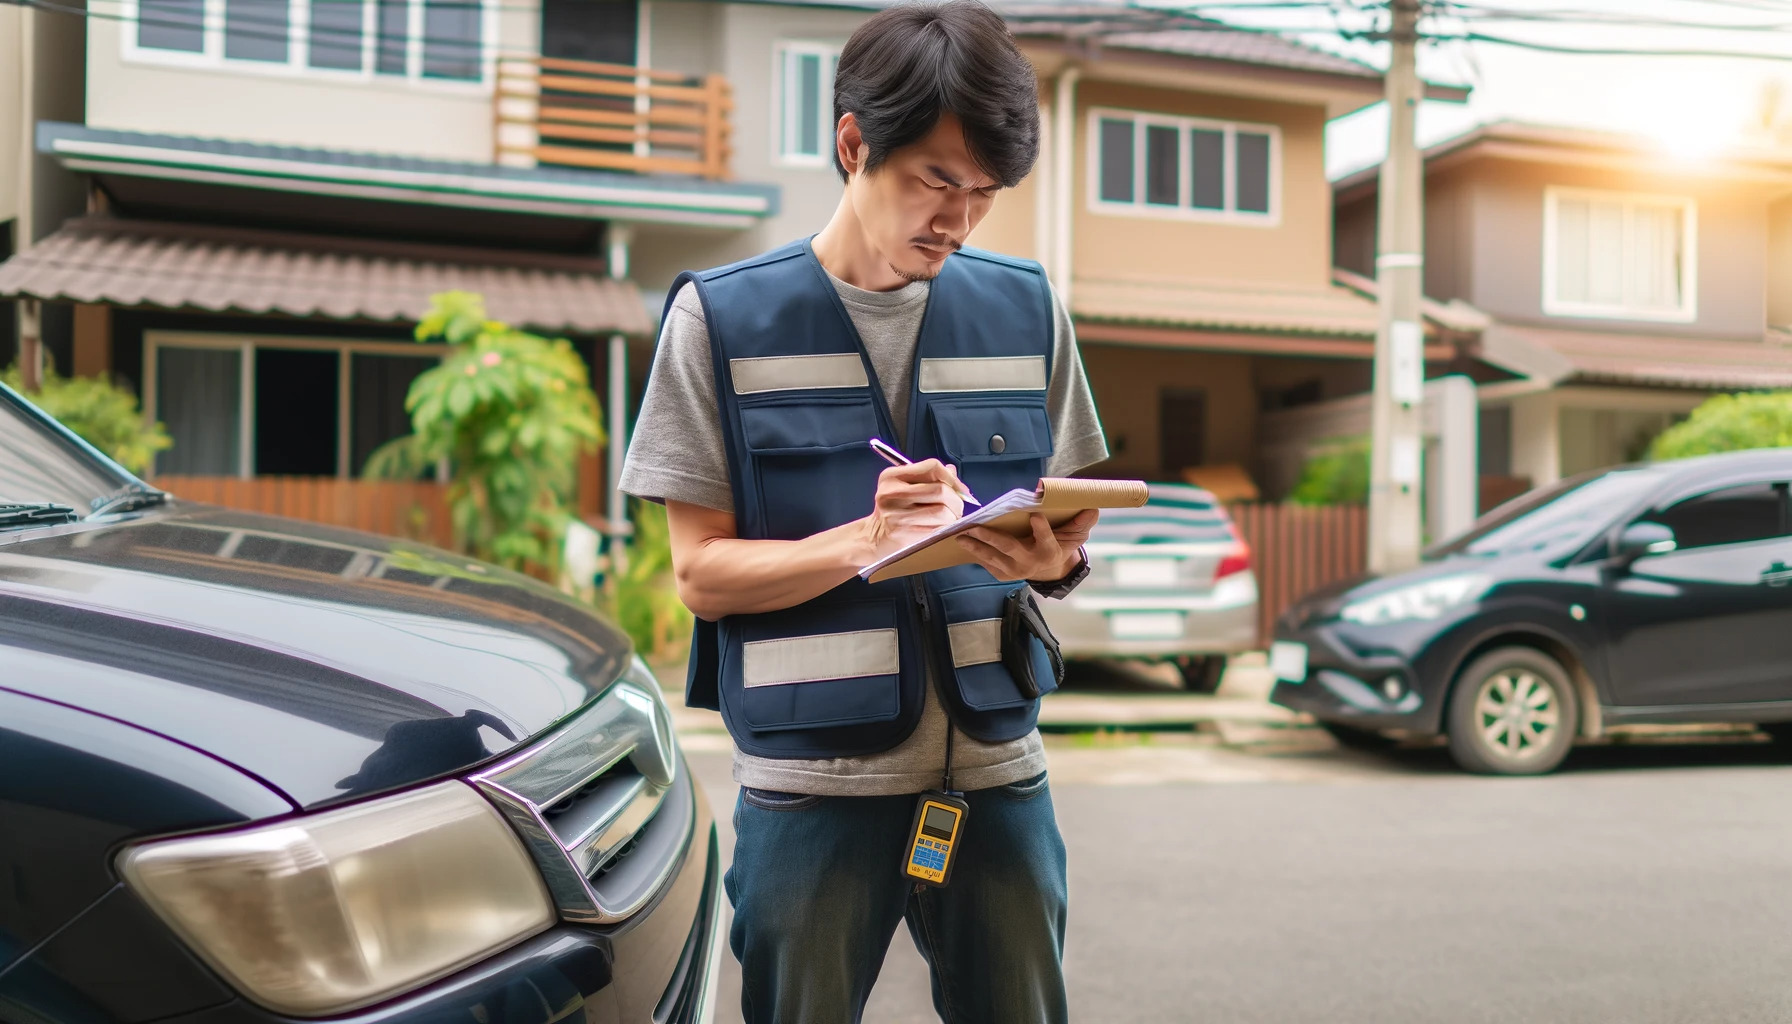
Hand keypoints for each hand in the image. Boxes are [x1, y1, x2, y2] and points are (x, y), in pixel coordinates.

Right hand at [862, 459, 965, 557]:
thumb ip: (928, 476)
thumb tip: (952, 472)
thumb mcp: (903, 485)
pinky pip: (937, 528)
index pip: (932, 467)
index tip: (959, 487)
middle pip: (940, 490)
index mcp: (892, 476)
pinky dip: (945, 527)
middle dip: (956, 499)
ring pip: (943, 512)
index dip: (951, 477)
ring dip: (952, 516)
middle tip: (957, 506)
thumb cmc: (893, 509)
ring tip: (948, 517)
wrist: (875, 536)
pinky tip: (939, 526)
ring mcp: (897, 515)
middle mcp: (892, 493)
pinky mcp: (904, 534)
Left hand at [956, 509, 1098, 582]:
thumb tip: (1093, 508)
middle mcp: (1031, 563)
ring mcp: (1014, 570)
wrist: (1048, 571)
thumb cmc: (1060, 545)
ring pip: (993, 557)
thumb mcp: (1074, 536)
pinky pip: (986, 563)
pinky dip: (974, 553)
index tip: (1035, 515)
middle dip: (991, 537)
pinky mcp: (1002, 574)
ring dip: (975, 546)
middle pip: (1010, 549)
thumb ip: (1081, 523)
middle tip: (975, 527)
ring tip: (960, 535)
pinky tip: (963, 542)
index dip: (1041, 529)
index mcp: (1050, 552)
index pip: (1047, 540)